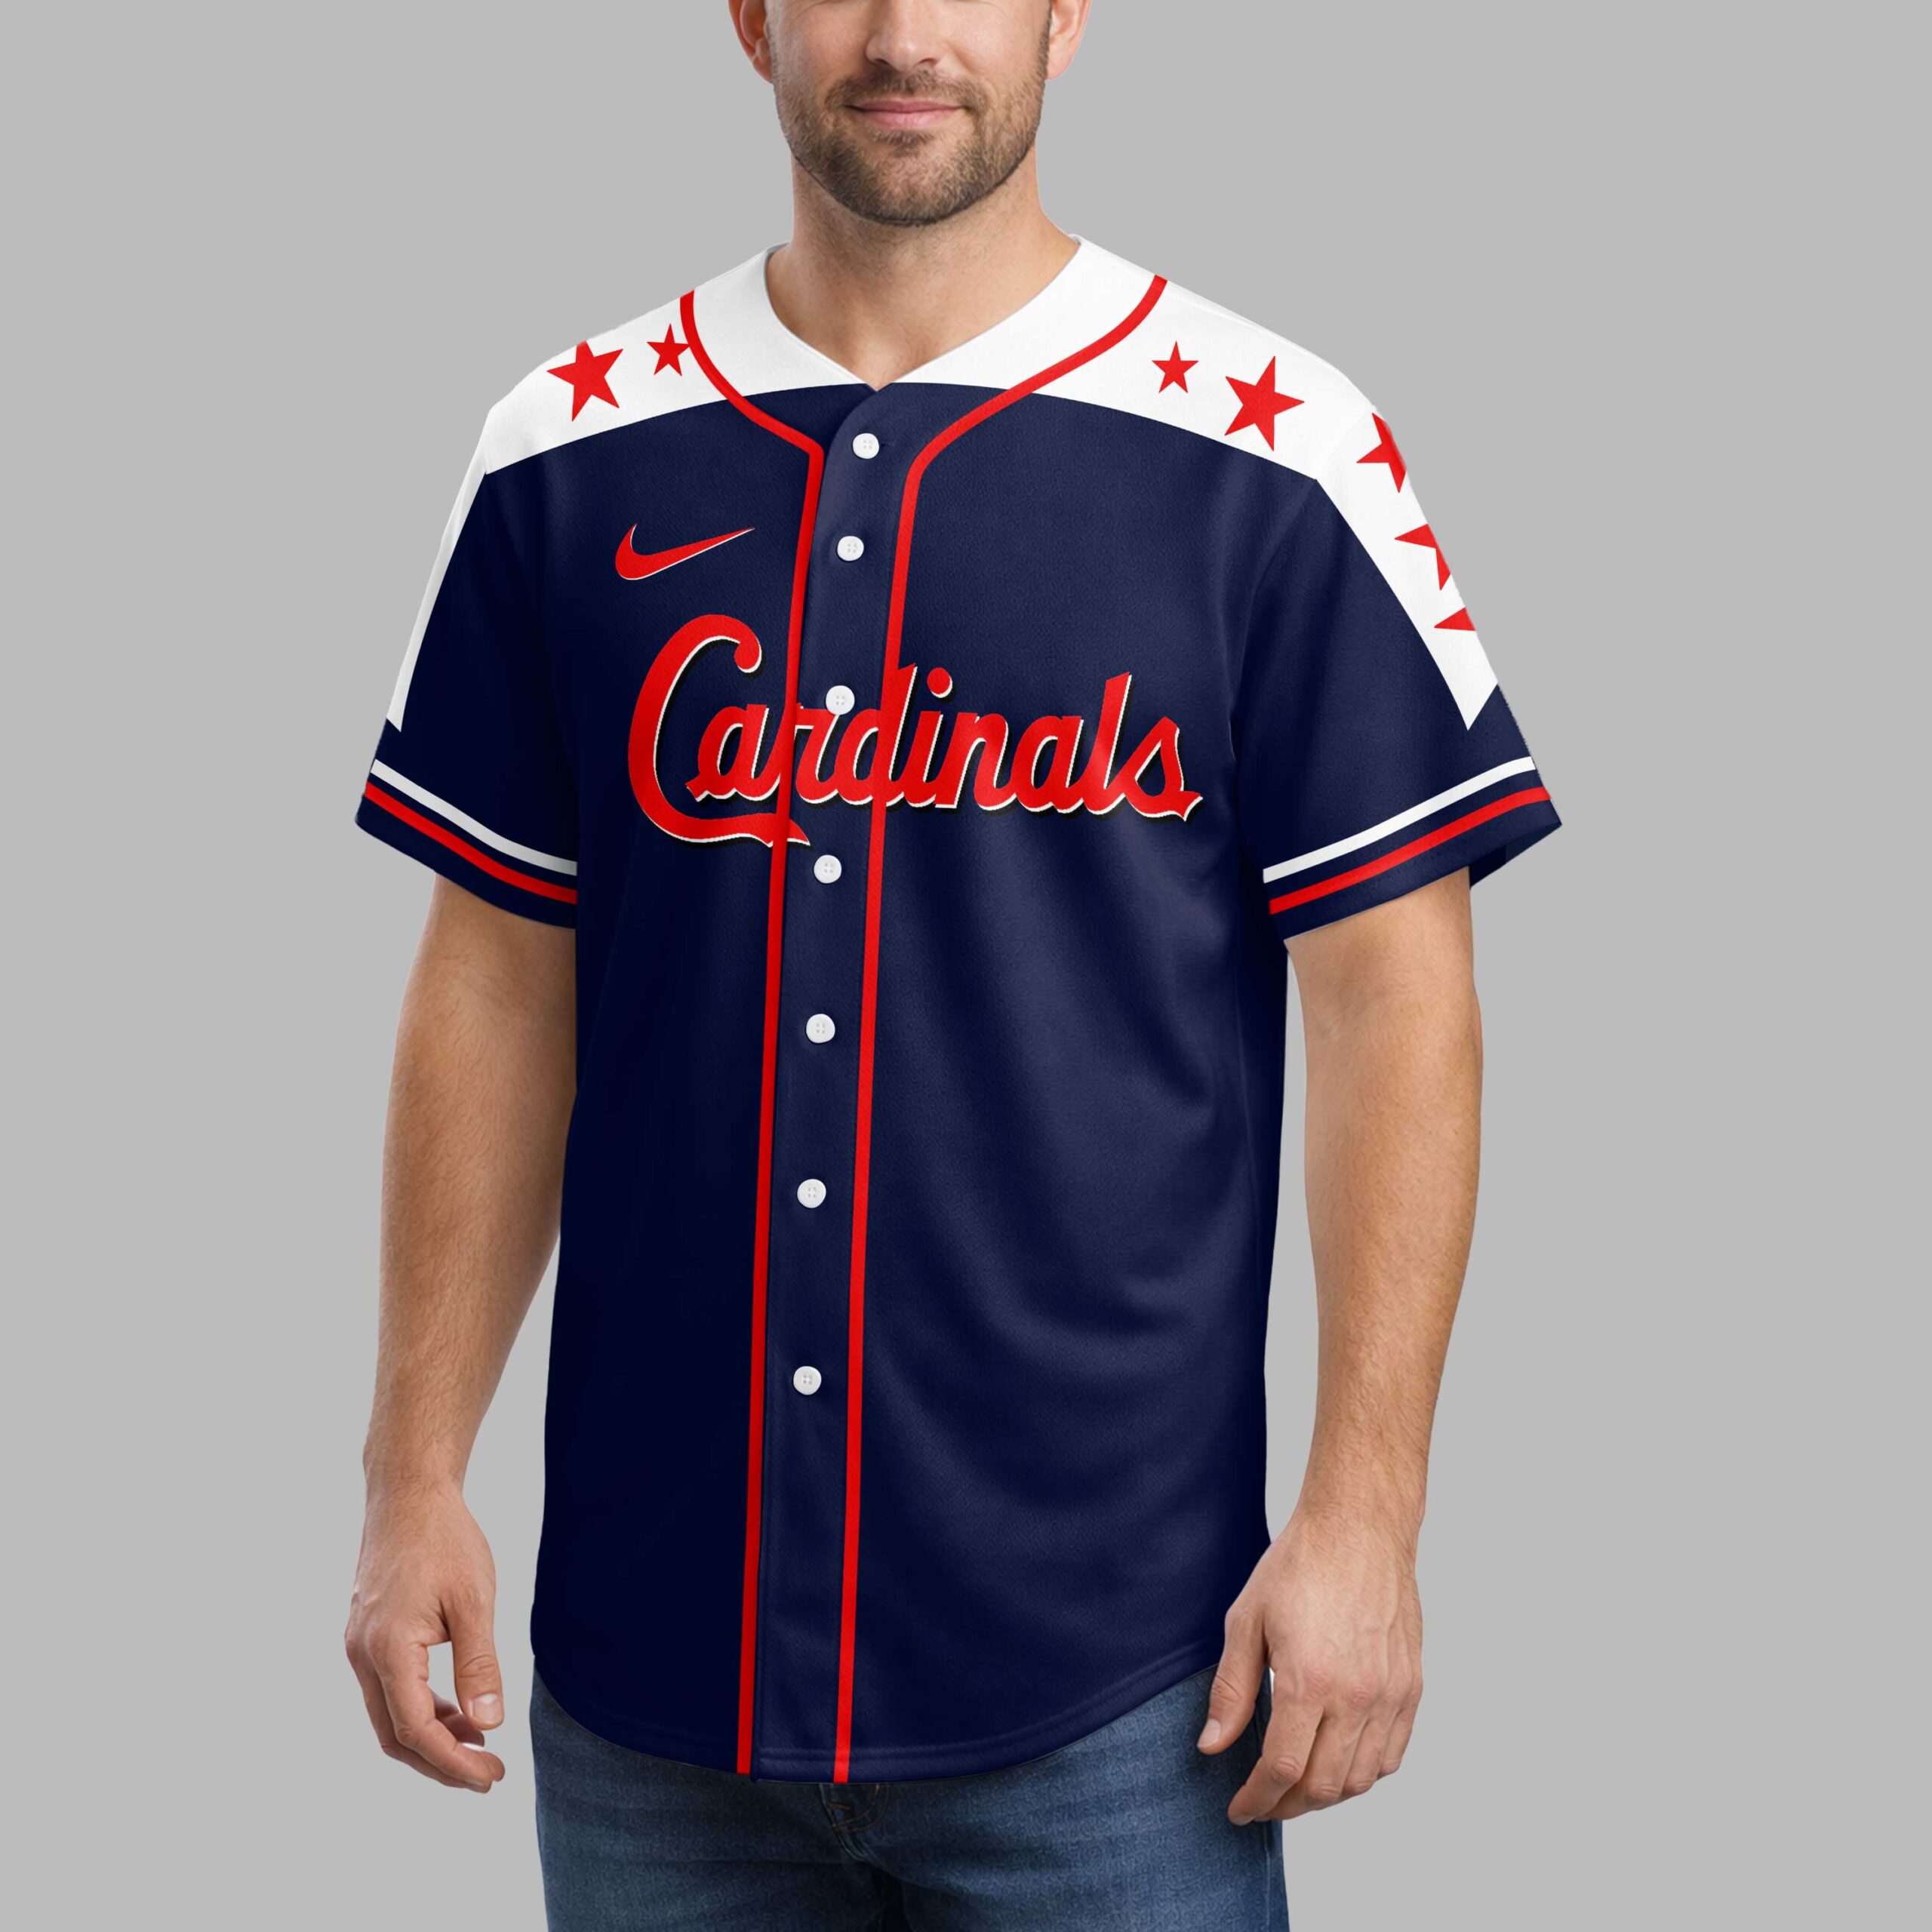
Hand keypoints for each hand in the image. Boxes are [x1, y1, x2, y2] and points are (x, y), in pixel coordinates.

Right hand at [345, 1483, 507, 1792]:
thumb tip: (488, 1724)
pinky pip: (388, 1690)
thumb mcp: (473, 1601)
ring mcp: (359, 1646)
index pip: (417, 1730)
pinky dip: (420, 1709)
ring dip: (431, 1738)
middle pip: (394, 1736)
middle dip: (441, 1763)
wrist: (408, 1493)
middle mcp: (362, 1655)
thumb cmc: (444, 1539)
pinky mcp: (366, 1636)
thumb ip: (479, 1665)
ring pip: (388, 1716)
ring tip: (479, 1743)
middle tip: (487, 1775)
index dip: (454, 1762)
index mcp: (387, 1650)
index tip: (491, 1777)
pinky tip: (456, 1709)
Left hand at [1198, 1508, 1422, 1823]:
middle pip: (1323, 1786)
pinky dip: (1363, 1775)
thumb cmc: (1299, 1566)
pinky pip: (1391, 1756)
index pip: (1283, 1769)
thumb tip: (1212, 1747)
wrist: (1360, 1528)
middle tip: (1262, 1803)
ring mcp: (1390, 1694)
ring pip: (1360, 1780)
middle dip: (1286, 1806)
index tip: (1239, 1809)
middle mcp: (1357, 1695)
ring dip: (1324, 1796)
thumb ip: (1232, 1690)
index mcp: (1309, 1679)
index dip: (1257, 1799)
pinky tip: (1337, 1766)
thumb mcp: (1247, 1621)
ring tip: (1295, 1789)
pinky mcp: (1411, 1688)